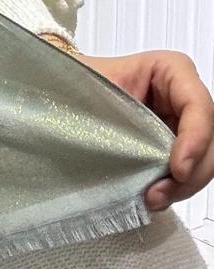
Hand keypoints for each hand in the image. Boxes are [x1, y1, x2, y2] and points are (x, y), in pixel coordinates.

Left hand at [72, 48, 213, 213]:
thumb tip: (111, 129)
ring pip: (203, 160)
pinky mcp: (175, 147)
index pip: (197, 104)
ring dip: (183, 185)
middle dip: (191, 171)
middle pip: (209, 138)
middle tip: (159, 193)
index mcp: (170, 70)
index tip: (176, 168)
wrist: (68, 96)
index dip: (196, 137)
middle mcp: (183, 97)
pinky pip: (188, 171)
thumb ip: (109, 102)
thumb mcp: (92, 84)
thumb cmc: (82, 81)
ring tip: (152, 198)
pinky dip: (175, 188)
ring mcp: (183, 124)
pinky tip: (153, 196)